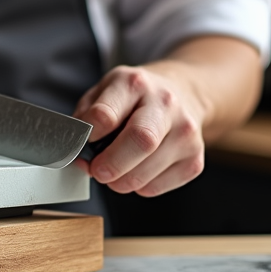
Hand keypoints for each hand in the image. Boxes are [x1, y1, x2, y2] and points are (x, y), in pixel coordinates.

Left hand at [73, 63, 206, 196]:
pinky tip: (138, 170)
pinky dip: (138, 187)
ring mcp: (185, 133)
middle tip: (98, 170)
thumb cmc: (135, 97)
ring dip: (120, 181)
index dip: (89, 135)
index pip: (106, 114)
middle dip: (111, 165)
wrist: (182, 94)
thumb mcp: (104, 91)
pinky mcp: (194, 160)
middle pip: (140, 141)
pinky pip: (155, 188)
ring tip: (115, 170)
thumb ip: (86, 117)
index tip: (83, 143)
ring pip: (145, 173)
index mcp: (134, 83)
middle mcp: (165, 104)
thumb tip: (76, 149)